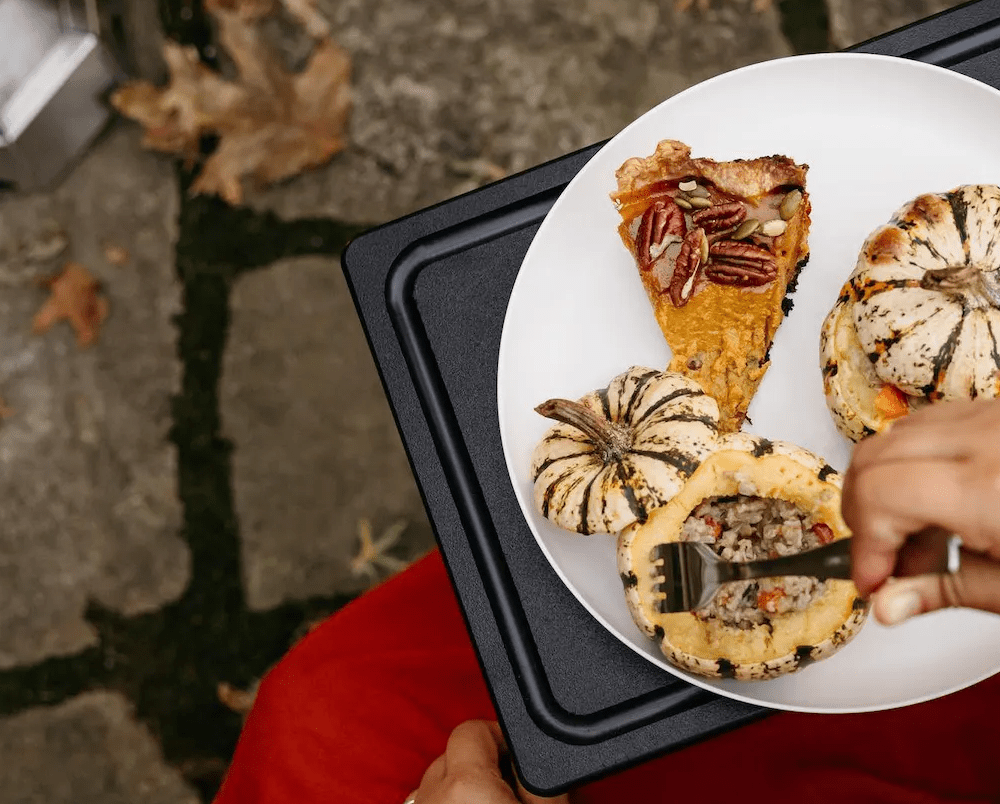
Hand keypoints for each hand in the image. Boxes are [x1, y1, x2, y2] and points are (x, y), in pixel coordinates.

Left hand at [408, 720, 569, 803]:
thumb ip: (540, 779)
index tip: (520, 757)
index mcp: (465, 784)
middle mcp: (432, 795)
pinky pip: (430, 803)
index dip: (503, 737)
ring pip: (439, 781)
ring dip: (464, 788)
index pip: (474, 728)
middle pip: (454, 753)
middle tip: (514, 790)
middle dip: (484, 764)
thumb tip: (536, 754)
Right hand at [842, 398, 999, 625]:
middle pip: (871, 459)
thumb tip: (885, 606)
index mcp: (984, 488)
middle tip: (887, 559)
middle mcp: (983, 440)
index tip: (874, 581)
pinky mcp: (994, 411)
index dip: (864, 545)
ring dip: (886, 486)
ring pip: (893, 436)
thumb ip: (942, 594)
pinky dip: (915, 461)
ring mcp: (988, 417)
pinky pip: (929, 423)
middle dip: (864, 514)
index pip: (878, 496)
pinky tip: (938, 501)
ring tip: (919, 536)